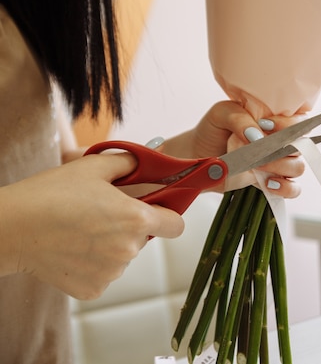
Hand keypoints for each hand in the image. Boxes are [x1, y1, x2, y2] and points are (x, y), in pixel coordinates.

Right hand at [0, 154, 183, 298]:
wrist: (11, 228)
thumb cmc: (51, 194)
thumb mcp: (93, 167)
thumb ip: (129, 163)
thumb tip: (149, 160)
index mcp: (136, 219)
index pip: (176, 225)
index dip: (168, 216)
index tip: (155, 210)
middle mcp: (129, 249)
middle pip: (144, 239)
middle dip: (129, 228)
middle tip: (100, 215)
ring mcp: (111, 272)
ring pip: (122, 257)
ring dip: (109, 246)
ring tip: (79, 231)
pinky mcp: (93, 289)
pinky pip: (103, 274)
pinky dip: (92, 265)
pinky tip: (71, 250)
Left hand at [162, 101, 305, 197]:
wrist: (198, 154)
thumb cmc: (213, 129)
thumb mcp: (222, 113)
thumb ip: (239, 118)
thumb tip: (256, 135)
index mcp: (275, 120)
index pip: (299, 120)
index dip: (288, 124)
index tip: (265, 125)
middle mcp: (281, 141)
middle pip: (302, 145)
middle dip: (282, 148)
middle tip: (257, 149)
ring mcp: (277, 163)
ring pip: (298, 167)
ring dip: (280, 167)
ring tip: (257, 165)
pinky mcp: (271, 181)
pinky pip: (292, 189)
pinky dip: (285, 188)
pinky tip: (268, 184)